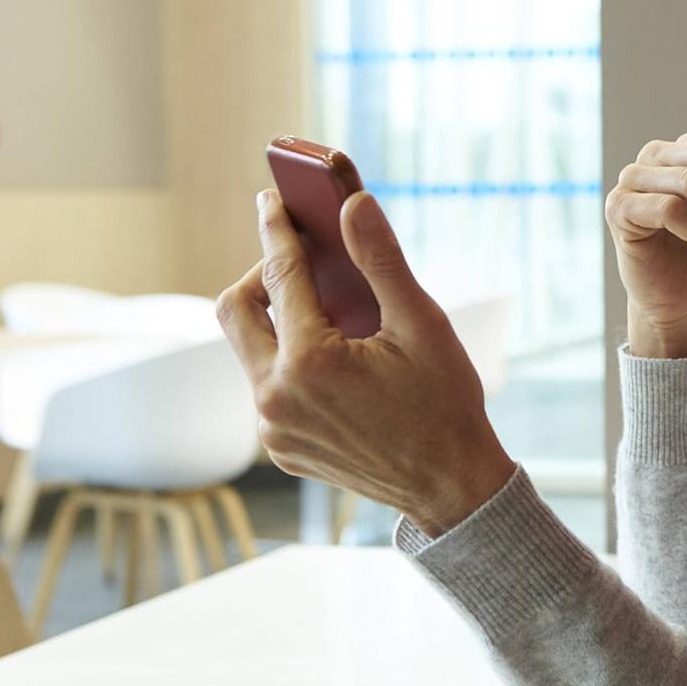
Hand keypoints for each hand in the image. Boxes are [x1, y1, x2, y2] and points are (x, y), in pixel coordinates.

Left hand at [215, 189, 515, 535]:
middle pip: (236, 311)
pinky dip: (291, 363)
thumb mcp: (422, 324)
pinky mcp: (280, 447)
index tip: (271, 199)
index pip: (281, 275)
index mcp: (310, 362)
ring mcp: (273, 428)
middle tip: (298, 261)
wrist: (450, 486)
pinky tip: (335, 362)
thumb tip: (353, 203)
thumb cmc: (445, 404)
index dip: (276, 230)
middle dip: (262, 275)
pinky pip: (267, 389)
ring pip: (251, 352)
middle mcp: (276, 397)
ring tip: (328, 314)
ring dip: (279, 323)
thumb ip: (380, 260)